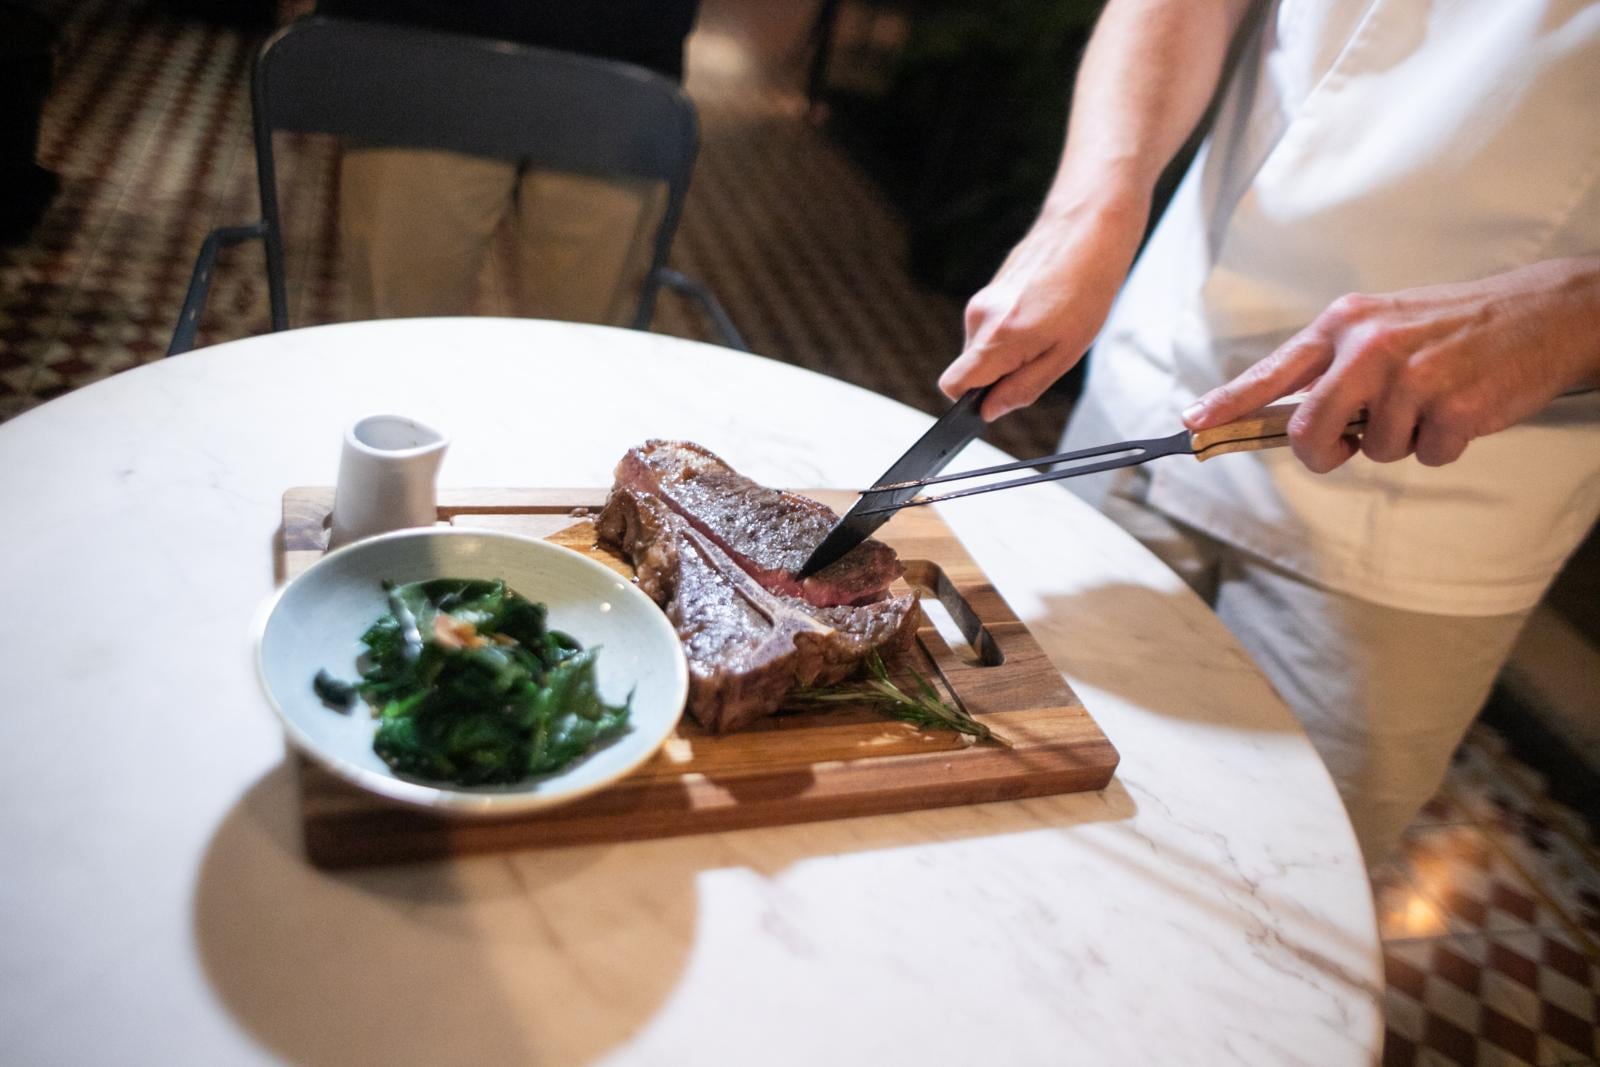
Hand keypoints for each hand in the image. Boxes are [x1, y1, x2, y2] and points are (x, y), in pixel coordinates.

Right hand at [939, 194, 1147, 421]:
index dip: (970, 401)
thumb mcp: (1064, 354)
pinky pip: (990, 326)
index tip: (996, 397)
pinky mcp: (988, 290)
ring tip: (1048, 329)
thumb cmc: (1086, 291)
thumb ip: (1022, 387)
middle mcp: (979, 317)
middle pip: (970, 367)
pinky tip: (1043, 313)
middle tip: (1042, 355)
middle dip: (998, 374)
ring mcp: (981, 300)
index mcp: (997, 338)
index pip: (952, 385)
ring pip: (982, 346)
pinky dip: (1011, 330)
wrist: (1088, 231)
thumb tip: (989, 411)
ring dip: (1008, 351)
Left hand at [1182, 258, 1599, 470]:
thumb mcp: (1382, 326)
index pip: (1271, 372)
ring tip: (1431, 400)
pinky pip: (1426, 456)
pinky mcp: (1453, 407)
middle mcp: (1369, 348)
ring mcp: (1412, 378)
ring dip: (1401, 441)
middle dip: (1324, 454)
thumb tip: (1284, 420)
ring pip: (1373, 451)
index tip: (1192, 425)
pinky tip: (1462, 408)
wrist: (1543, 313)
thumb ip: (1332, 368)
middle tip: (1347, 446)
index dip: (1228, 404)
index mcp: (1345, 325)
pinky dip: (1443, 445)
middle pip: (1310, 432)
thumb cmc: (1452, 327)